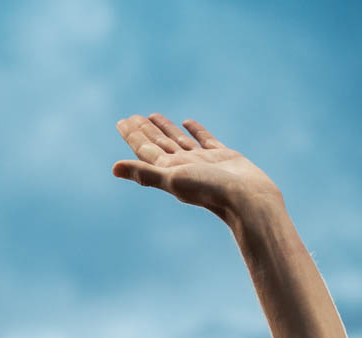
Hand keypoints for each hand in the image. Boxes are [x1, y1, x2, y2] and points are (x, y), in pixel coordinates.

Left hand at [112, 114, 282, 222]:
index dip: (132, 136)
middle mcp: (184, 166)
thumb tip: (113, 168)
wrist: (248, 199)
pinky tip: (188, 122)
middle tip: (131, 117)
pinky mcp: (223, 157)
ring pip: (179, 141)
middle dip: (145, 131)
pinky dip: (195, 130)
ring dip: (165, 129)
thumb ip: (144, 173)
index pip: (145, 150)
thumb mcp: (173, 179)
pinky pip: (205, 140)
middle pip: (159, 144)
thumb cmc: (210, 191)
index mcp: (170, 171)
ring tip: (152, 116)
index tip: (121, 121)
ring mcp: (203, 161)